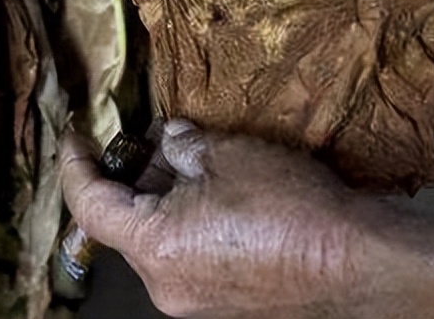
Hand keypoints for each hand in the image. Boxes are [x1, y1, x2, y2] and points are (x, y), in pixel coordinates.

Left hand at [60, 121, 364, 317]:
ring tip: (194, 154)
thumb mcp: (227, 153)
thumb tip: (167, 138)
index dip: (76, 167)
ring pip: (158, 237)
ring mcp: (193, 298)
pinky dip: (187, 217)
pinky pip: (186, 252)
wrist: (357, 262)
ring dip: (164, 195)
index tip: (76, 137)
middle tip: (152, 133)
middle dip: (134, 174)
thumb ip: (182, 143)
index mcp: (154, 247)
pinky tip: (217, 187)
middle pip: (126, 222)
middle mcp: (164, 284)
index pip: (89, 206)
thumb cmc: (292, 208)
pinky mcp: (221, 300)